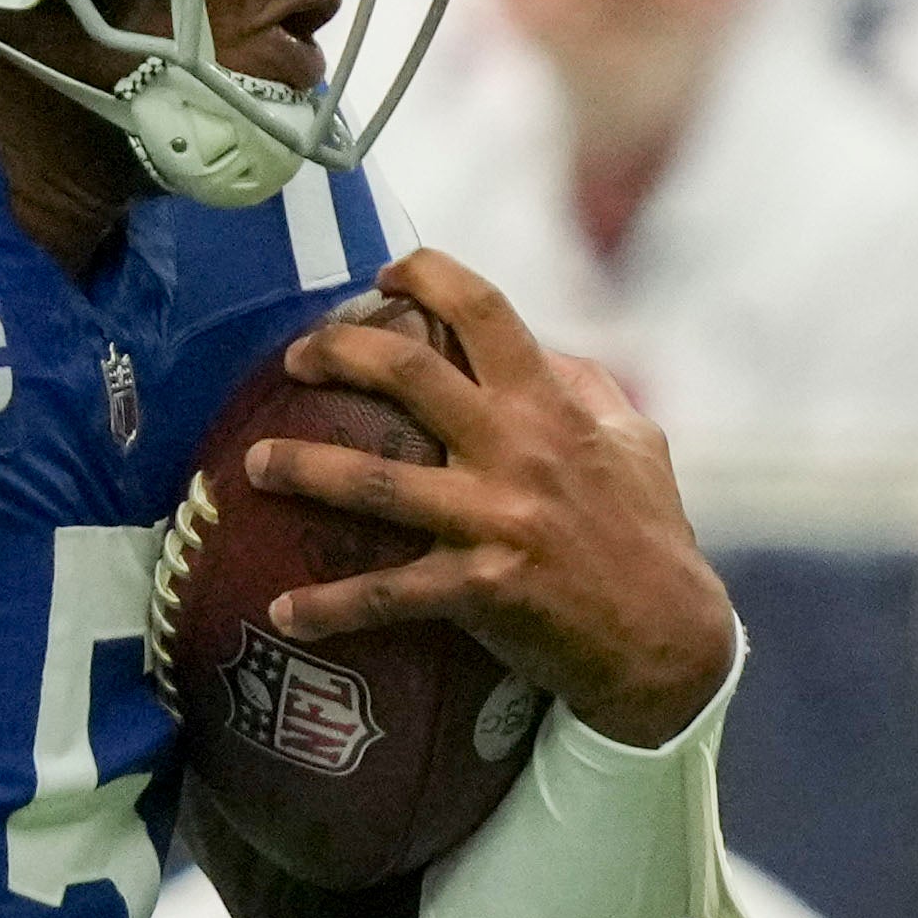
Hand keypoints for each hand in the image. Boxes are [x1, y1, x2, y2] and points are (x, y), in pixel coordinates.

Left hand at [248, 252, 736, 743]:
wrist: (666, 642)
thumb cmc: (648, 537)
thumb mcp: (635, 442)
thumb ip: (583, 388)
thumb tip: (540, 348)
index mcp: (552, 406)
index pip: (486, 311)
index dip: (429, 276)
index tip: (384, 274)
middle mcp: (518, 451)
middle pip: (408, 374)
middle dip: (337, 353)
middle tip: (295, 358)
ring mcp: (495, 520)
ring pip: (375, 482)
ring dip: (301, 469)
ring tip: (250, 465)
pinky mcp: (480, 589)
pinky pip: (386, 594)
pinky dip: (328, 607)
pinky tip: (283, 613)